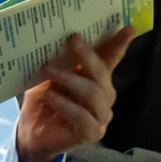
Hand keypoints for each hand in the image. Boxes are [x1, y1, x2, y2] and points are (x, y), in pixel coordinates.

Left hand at [13, 26, 134, 161]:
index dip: (119, 44)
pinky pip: (81, 116)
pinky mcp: (92, 133)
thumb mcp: (49, 75)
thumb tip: (60, 35)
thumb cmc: (44, 100)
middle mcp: (104, 96)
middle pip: (101, 73)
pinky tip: (50, 96)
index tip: (128, 28)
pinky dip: (64, 104)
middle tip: (72, 39)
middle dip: (88, 55)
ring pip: (93, 94)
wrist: (32, 133)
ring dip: (69, 79)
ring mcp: (101, 116)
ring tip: (49, 70)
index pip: (110, 59)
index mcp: (97, 79)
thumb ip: (61, 60)